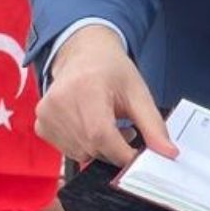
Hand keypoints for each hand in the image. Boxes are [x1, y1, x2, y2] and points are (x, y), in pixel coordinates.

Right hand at [35, 24, 171, 167]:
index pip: (102, 136)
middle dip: (114, 149)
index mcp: (85, 88)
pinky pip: (68, 151)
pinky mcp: (41, 124)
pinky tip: (88, 126)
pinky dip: (83, 146)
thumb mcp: (138, 92)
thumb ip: (153, 125)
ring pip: (81, 153)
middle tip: (124, 131)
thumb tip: (168, 153)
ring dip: (99, 149)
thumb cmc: (111, 71)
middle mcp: (59, 101)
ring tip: (106, 124)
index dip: (124, 154)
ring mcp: (46, 114)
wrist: (83, 54)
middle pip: (93, 147)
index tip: (139, 156)